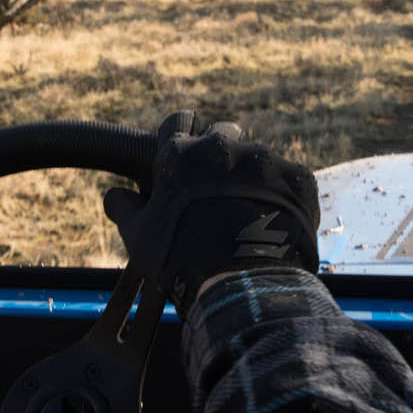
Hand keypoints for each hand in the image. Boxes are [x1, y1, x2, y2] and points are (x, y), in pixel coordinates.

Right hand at [102, 112, 319, 315]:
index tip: (184, 161)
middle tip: (219, 191)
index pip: (176, 125)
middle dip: (220, 156)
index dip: (179, 142)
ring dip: (253, 178)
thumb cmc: (182, 261)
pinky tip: (274, 223)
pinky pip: (289, 179)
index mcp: (181, 155)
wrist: (242, 287)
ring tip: (250, 217)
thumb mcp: (139, 236)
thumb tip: (114, 195)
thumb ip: (124, 208)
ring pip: (257, 159)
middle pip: (222, 135)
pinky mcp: (298, 179)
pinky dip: (283, 197)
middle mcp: (223, 148)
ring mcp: (265, 160)